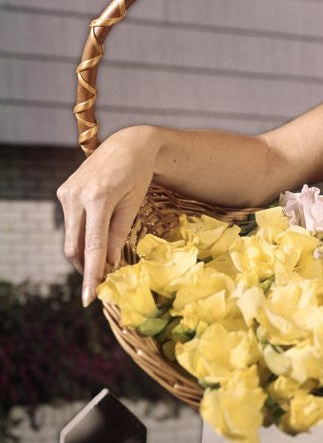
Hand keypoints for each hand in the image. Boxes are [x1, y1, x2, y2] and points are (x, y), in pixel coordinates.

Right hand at [57, 126, 159, 304]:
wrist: (129, 144)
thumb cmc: (138, 174)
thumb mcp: (133, 204)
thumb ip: (118, 235)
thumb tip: (107, 265)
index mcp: (98, 198)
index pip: (93, 246)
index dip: (92, 274)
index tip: (90, 298)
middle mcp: (77, 196)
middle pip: (74, 246)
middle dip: (85, 268)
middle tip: (100, 283)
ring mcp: (67, 193)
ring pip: (70, 237)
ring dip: (83, 253)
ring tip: (100, 262)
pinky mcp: (63, 191)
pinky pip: (70, 223)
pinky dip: (81, 235)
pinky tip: (94, 237)